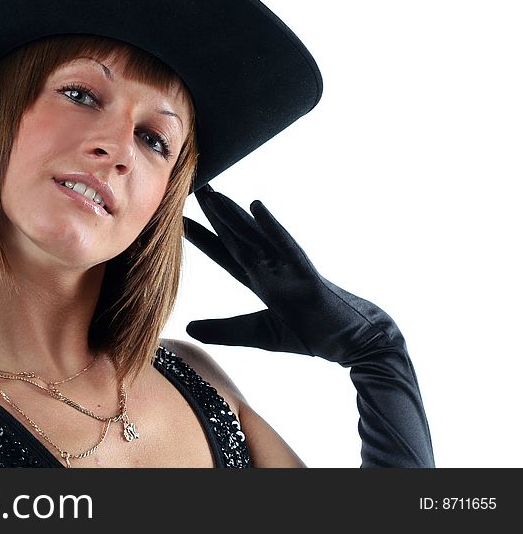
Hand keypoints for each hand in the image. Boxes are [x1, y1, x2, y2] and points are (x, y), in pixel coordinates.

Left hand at [183, 185, 404, 365]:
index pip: (226, 255)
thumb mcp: (258, 334)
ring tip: (212, 193)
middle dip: (214, 216)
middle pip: (237, 238)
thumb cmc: (313, 336)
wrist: (355, 344)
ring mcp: (289, 269)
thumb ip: (223, 330)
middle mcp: (272, 269)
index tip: (179, 222)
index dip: (203, 239)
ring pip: (256, 236)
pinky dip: (271, 227)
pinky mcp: (307, 276)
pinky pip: (286, 247)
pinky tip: (255, 206)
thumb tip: (188, 327)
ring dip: (233, 214)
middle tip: (191, 188)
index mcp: (262, 282)